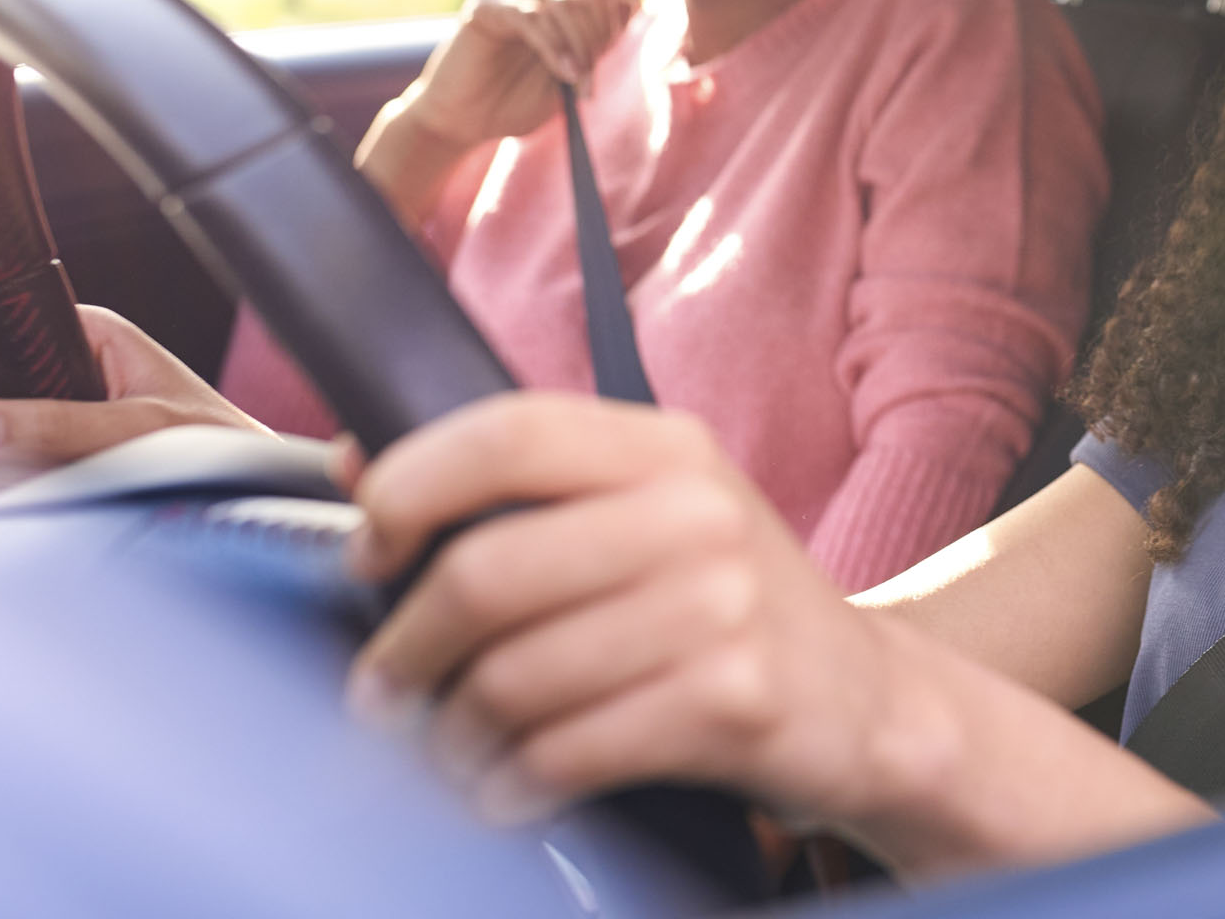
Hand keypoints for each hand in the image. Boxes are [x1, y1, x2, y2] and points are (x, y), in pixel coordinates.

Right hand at [0, 305, 268, 499]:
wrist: (245, 488)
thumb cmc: (213, 439)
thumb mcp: (138, 427)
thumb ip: (55, 426)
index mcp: (75, 333)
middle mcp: (49, 370)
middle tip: (13, 462)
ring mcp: (39, 416)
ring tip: (54, 478)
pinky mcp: (38, 458)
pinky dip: (5, 489)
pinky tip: (50, 493)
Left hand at [341, 396, 928, 832]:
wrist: (868, 702)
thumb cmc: (731, 606)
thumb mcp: (656, 512)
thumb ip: (530, 486)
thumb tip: (356, 457)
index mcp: (667, 446)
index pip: (508, 434)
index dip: (411, 487)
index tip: (368, 550)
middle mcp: (698, 513)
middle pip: (488, 571)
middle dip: (407, 646)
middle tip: (382, 688)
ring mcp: (721, 607)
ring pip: (514, 677)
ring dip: (451, 736)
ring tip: (446, 750)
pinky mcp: (731, 701)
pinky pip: (566, 751)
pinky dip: (510, 785)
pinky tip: (505, 789)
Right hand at [356, 0, 632, 228]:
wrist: (462, 124)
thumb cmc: (513, 103)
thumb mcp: (569, 76)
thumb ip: (596, 43)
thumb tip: (635, 5)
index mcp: (556, 3)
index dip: (619, 10)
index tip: (614, 49)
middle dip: (599, 35)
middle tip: (589, 78)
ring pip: (562, 3)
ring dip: (579, 46)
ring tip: (577, 82)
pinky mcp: (486, 8)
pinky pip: (532, 18)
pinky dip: (554, 47)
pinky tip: (563, 73)